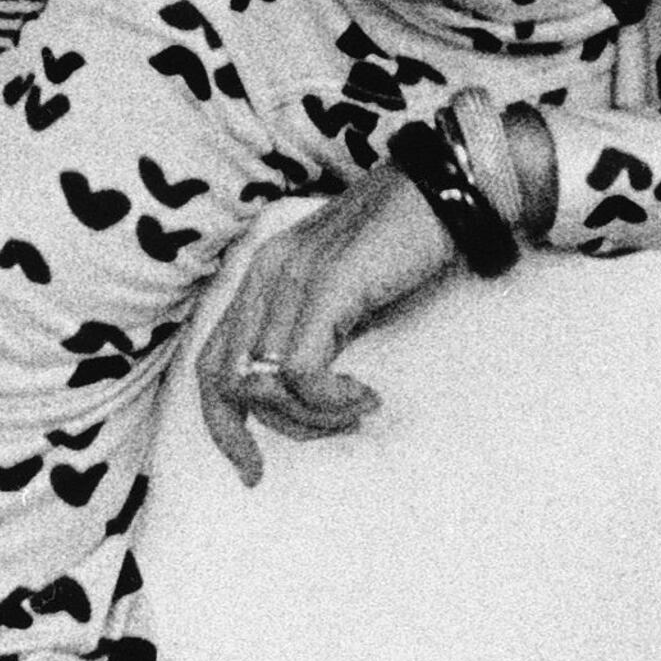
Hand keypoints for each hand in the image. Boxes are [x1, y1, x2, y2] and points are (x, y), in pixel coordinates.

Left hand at [192, 167, 460, 485]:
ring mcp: (292, 275)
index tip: (251, 469)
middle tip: (328, 434)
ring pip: (262, 382)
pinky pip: (299, 370)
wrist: (450, 190)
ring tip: (357, 409)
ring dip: (310, 416)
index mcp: (264, 274)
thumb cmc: (409, 244)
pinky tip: (366, 396)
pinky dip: (328, 400)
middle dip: (271, 428)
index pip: (211, 362)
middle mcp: (266, 272)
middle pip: (225, 380)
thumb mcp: (346, 294)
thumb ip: (317, 330)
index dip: (222, 424)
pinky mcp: (327, 285)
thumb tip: (309, 394)